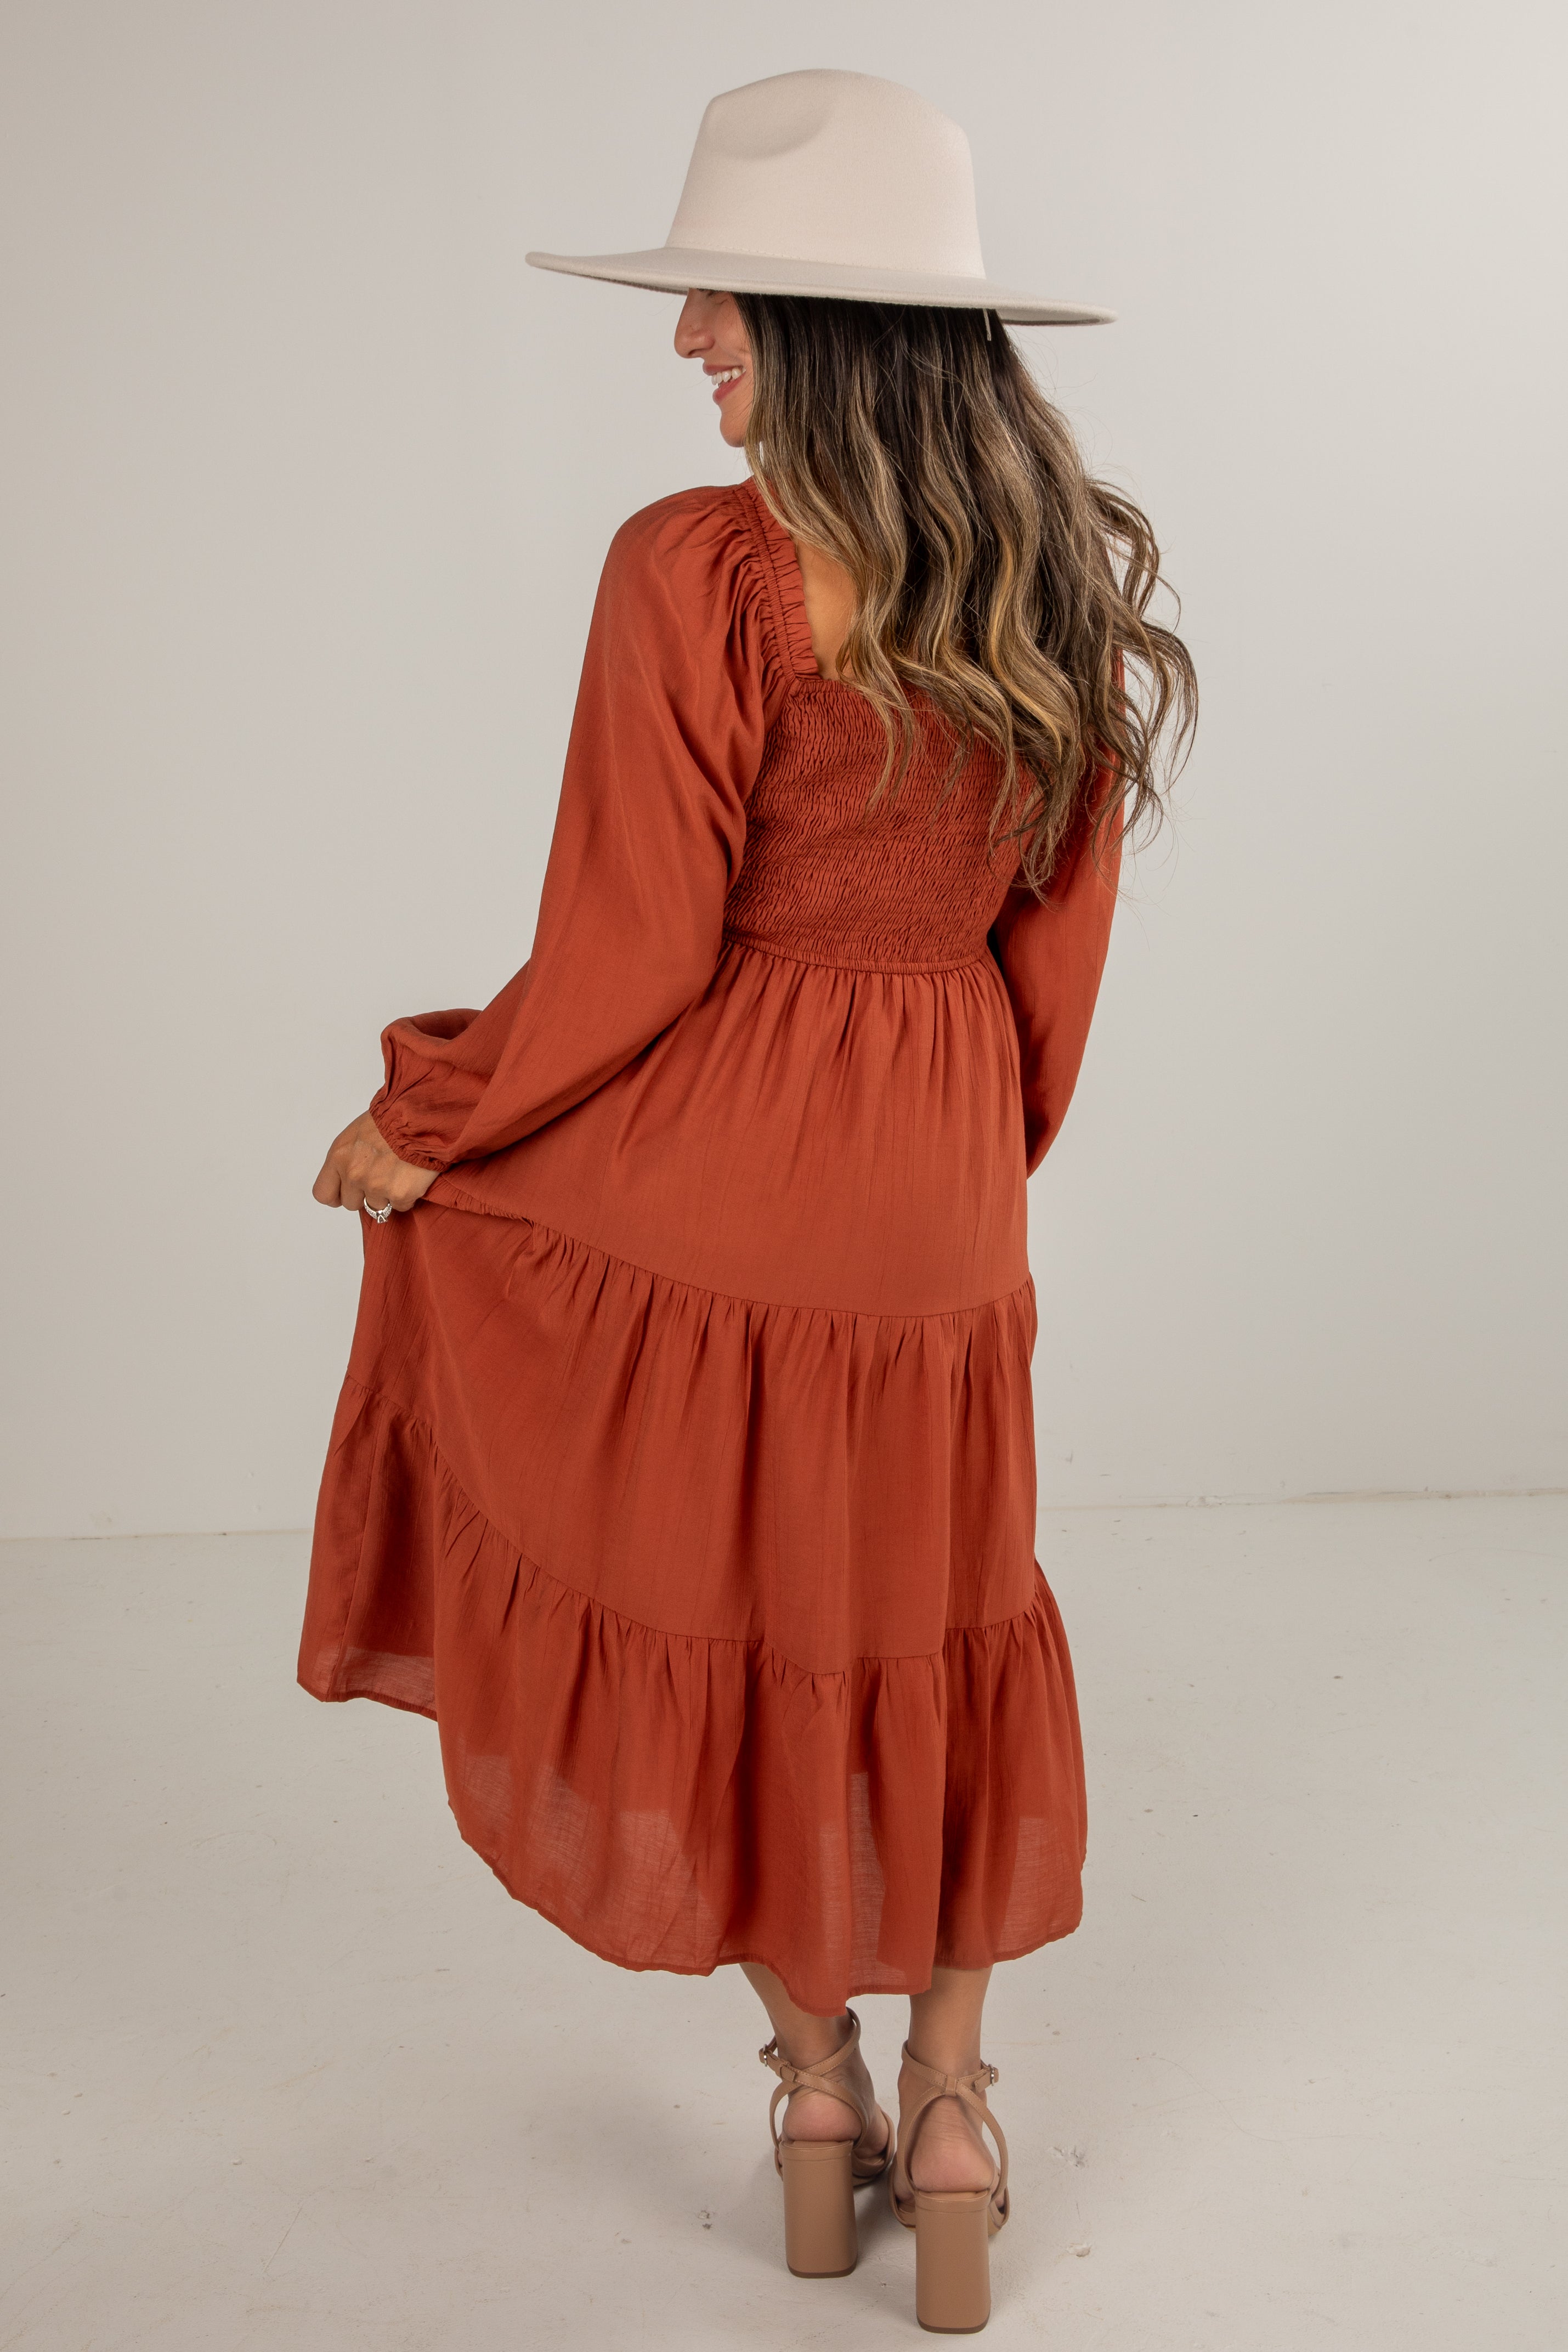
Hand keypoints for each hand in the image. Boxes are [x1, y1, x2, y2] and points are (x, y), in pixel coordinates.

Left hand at [312, 1111, 438, 1215]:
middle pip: (351, 1203)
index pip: (323, 1193)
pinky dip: (407, 1196)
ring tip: (399, 1172)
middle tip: (381, 1177)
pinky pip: (400, 1206)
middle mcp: (354, 1174)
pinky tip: (412, 1176)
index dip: (337, 1195)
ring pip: (377, 1206)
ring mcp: (377, 1186)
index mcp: (339, 1157)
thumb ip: (348, 1159)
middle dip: (364, 1194)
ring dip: (387, 1194)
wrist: (421, 1116)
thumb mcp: (357, 1134)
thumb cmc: (391, 1119)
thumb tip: (350, 1180)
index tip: (346, 1193)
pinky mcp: (400, 1194)